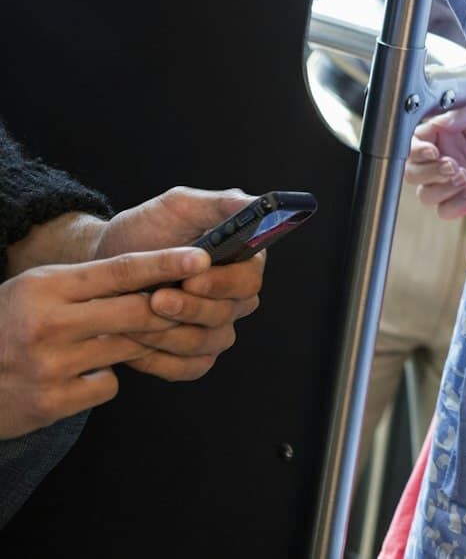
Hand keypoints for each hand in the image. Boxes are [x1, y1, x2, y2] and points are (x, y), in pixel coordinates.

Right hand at [0, 247, 207, 436]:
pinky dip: (101, 379)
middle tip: (191, 305)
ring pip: (127, 349)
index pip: (119, 270)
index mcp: (44, 288)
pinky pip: (108, 384)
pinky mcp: (51, 403)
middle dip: (169, 310)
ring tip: (99, 341)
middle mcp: (47, 324)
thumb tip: (156, 277)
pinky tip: (72, 377)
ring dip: (131, 345)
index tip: (204, 257)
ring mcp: (50, 367)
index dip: (166, 263)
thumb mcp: (34, 290)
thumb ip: (86, 284)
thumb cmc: (4, 326)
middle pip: (136, 313)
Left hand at [92, 187, 267, 381]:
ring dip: (170, 333)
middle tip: (156, 298)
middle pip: (229, 314)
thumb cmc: (145, 230)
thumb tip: (257, 205)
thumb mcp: (179, 206)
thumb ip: (221, 203)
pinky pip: (189, 368)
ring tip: (136, 319)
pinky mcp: (193, 356)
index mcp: (242, 261)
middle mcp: (235, 298)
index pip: (250, 279)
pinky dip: (161, 359)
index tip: (193, 278)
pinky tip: (136, 342)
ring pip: (208, 342)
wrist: (102, 263)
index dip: (224, 283)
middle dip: (191, 308)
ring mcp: (216, 329)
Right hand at [406, 98, 465, 218]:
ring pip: (425, 194)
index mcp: (444, 135)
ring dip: (440, 187)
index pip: (413, 145)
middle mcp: (445, 158)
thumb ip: (463, 115)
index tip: (432, 150)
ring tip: (464, 176)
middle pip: (413, 173)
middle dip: (428, 171)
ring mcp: (455, 182)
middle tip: (452, 164)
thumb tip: (440, 124)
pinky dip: (454, 203)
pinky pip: (446, 211)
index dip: (416, 150)